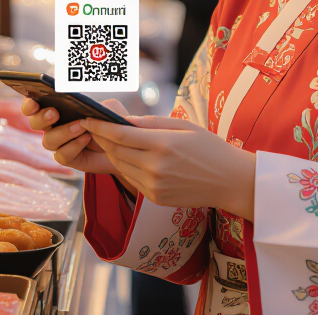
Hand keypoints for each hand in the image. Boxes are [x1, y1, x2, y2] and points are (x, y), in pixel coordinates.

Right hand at [22, 97, 126, 178]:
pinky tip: (86, 138)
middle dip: (42, 118)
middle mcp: (52, 126)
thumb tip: (83, 107)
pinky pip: (62, 155)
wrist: (122, 145)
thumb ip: (95, 104)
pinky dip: (74, 145)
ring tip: (81, 126)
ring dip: (63, 132)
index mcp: (56, 107)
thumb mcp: (106, 108)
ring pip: (48, 140)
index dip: (29, 104)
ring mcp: (58, 143)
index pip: (33, 106)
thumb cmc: (110, 121)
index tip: (34, 102)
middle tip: (55, 113)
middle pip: (34, 123)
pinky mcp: (67, 158)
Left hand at [83, 115, 255, 220]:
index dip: (99, 126)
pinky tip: (130, 158)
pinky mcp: (155, 198)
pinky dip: (126, 167)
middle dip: (101, 138)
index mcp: (163, 145)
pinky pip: (131, 179)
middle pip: (115, 151)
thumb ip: (152, 123)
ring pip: (120, 166)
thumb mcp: (184, 126)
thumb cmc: (210, 148)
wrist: (230, 181)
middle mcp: (155, 167)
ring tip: (110, 140)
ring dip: (112, 153)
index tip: (86, 118)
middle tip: (93, 127)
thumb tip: (124, 120)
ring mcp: (154, 186)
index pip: (120, 135)